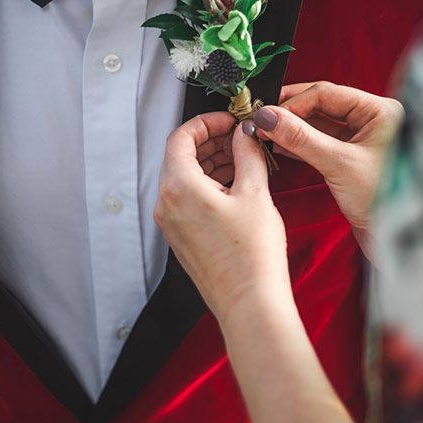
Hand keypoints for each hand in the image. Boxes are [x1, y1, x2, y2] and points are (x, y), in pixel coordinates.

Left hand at [154, 112, 288, 328]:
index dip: (206, 122)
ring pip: (185, 177)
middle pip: (180, 156)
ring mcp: (171, 223)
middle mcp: (167, 204)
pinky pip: (188, 198)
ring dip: (211, 162)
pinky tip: (235, 183)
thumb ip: (247, 153)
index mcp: (179, 187)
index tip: (229, 120)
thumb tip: (244, 133)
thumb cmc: (251, 256)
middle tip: (238, 136)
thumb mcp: (255, 192)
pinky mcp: (182, 237)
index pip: (181, 137)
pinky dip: (208, 183)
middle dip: (210, 141)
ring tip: (242, 158)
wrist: (249, 302)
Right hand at [253, 81, 403, 257]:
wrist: (397, 241)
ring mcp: (361, 141)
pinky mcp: (351, 160)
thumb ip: (301, 137)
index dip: (293, 102)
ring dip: (291, 128)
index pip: (327, 93)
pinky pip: (320, 143)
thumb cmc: (384, 200)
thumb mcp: (339, 164)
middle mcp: (372, 121)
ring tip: (264, 132)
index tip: (265, 113)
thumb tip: (268, 116)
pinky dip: (298, 144)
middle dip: (290, 112)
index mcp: (379, 111)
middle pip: (321, 105)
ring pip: (319, 125)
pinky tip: (278, 145)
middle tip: (260, 118)